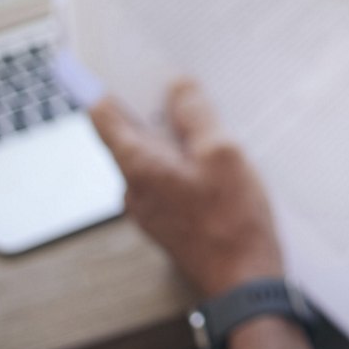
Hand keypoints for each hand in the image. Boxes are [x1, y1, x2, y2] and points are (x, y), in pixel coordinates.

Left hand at [90, 81, 282, 297]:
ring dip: (174, 138)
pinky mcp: (169, 223)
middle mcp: (133, 190)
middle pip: (129, 136)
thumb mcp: (222, 154)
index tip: (120, 65)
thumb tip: (178, 86)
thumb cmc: (233, 221)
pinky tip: (215, 161)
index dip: (108, 87)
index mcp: (138, 167)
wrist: (245, 283)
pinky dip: (184, 163)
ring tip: (209, 122)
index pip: (103, 117)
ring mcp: (149, 210)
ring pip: (152, 159)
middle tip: (182, 86)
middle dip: (153, 109)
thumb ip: (196, 116)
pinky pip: (167, 180)